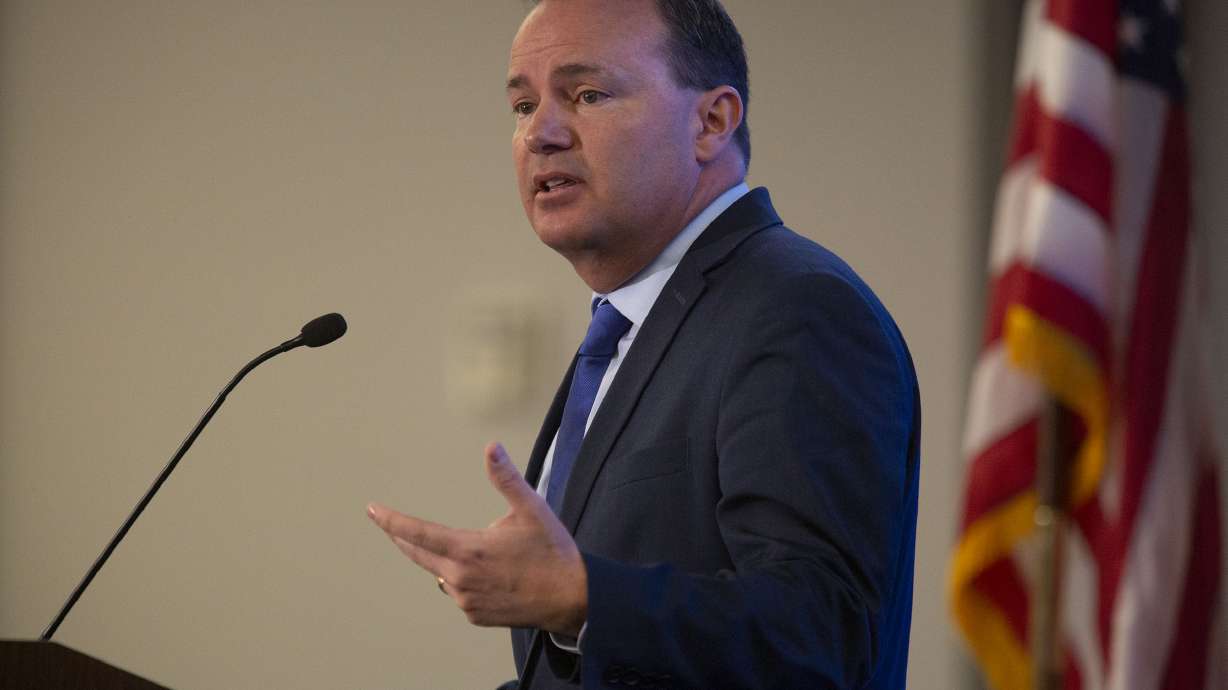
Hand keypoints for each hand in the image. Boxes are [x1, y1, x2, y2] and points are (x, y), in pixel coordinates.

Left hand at [367, 442, 587, 635]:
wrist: (572, 598)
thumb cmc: (552, 551)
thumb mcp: (531, 508)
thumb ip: (506, 478)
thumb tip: (491, 447)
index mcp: (468, 549)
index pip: (417, 533)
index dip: (391, 520)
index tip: (372, 510)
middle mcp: (460, 578)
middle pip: (419, 555)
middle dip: (402, 538)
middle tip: (388, 525)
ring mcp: (466, 601)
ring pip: (442, 574)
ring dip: (445, 560)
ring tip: (477, 551)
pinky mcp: (475, 615)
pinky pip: (459, 593)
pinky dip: (464, 580)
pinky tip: (490, 575)